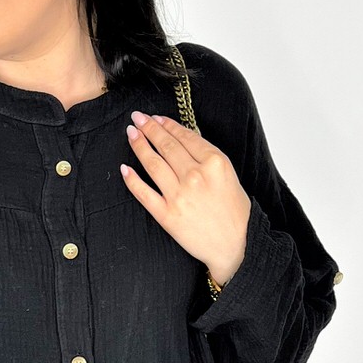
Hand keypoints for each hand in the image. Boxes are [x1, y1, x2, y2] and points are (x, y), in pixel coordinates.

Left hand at [120, 110, 250, 287]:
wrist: (237, 245)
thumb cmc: (235, 211)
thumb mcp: (228, 175)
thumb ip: (207, 157)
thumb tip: (182, 139)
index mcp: (214, 163)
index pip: (185, 137)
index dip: (167, 125)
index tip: (155, 118)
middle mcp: (195, 176)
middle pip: (166, 146)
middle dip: (149, 129)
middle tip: (137, 118)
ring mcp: (179, 196)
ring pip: (153, 164)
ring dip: (139, 145)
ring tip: (131, 133)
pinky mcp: (167, 215)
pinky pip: (144, 193)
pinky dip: (132, 180)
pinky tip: (125, 169)